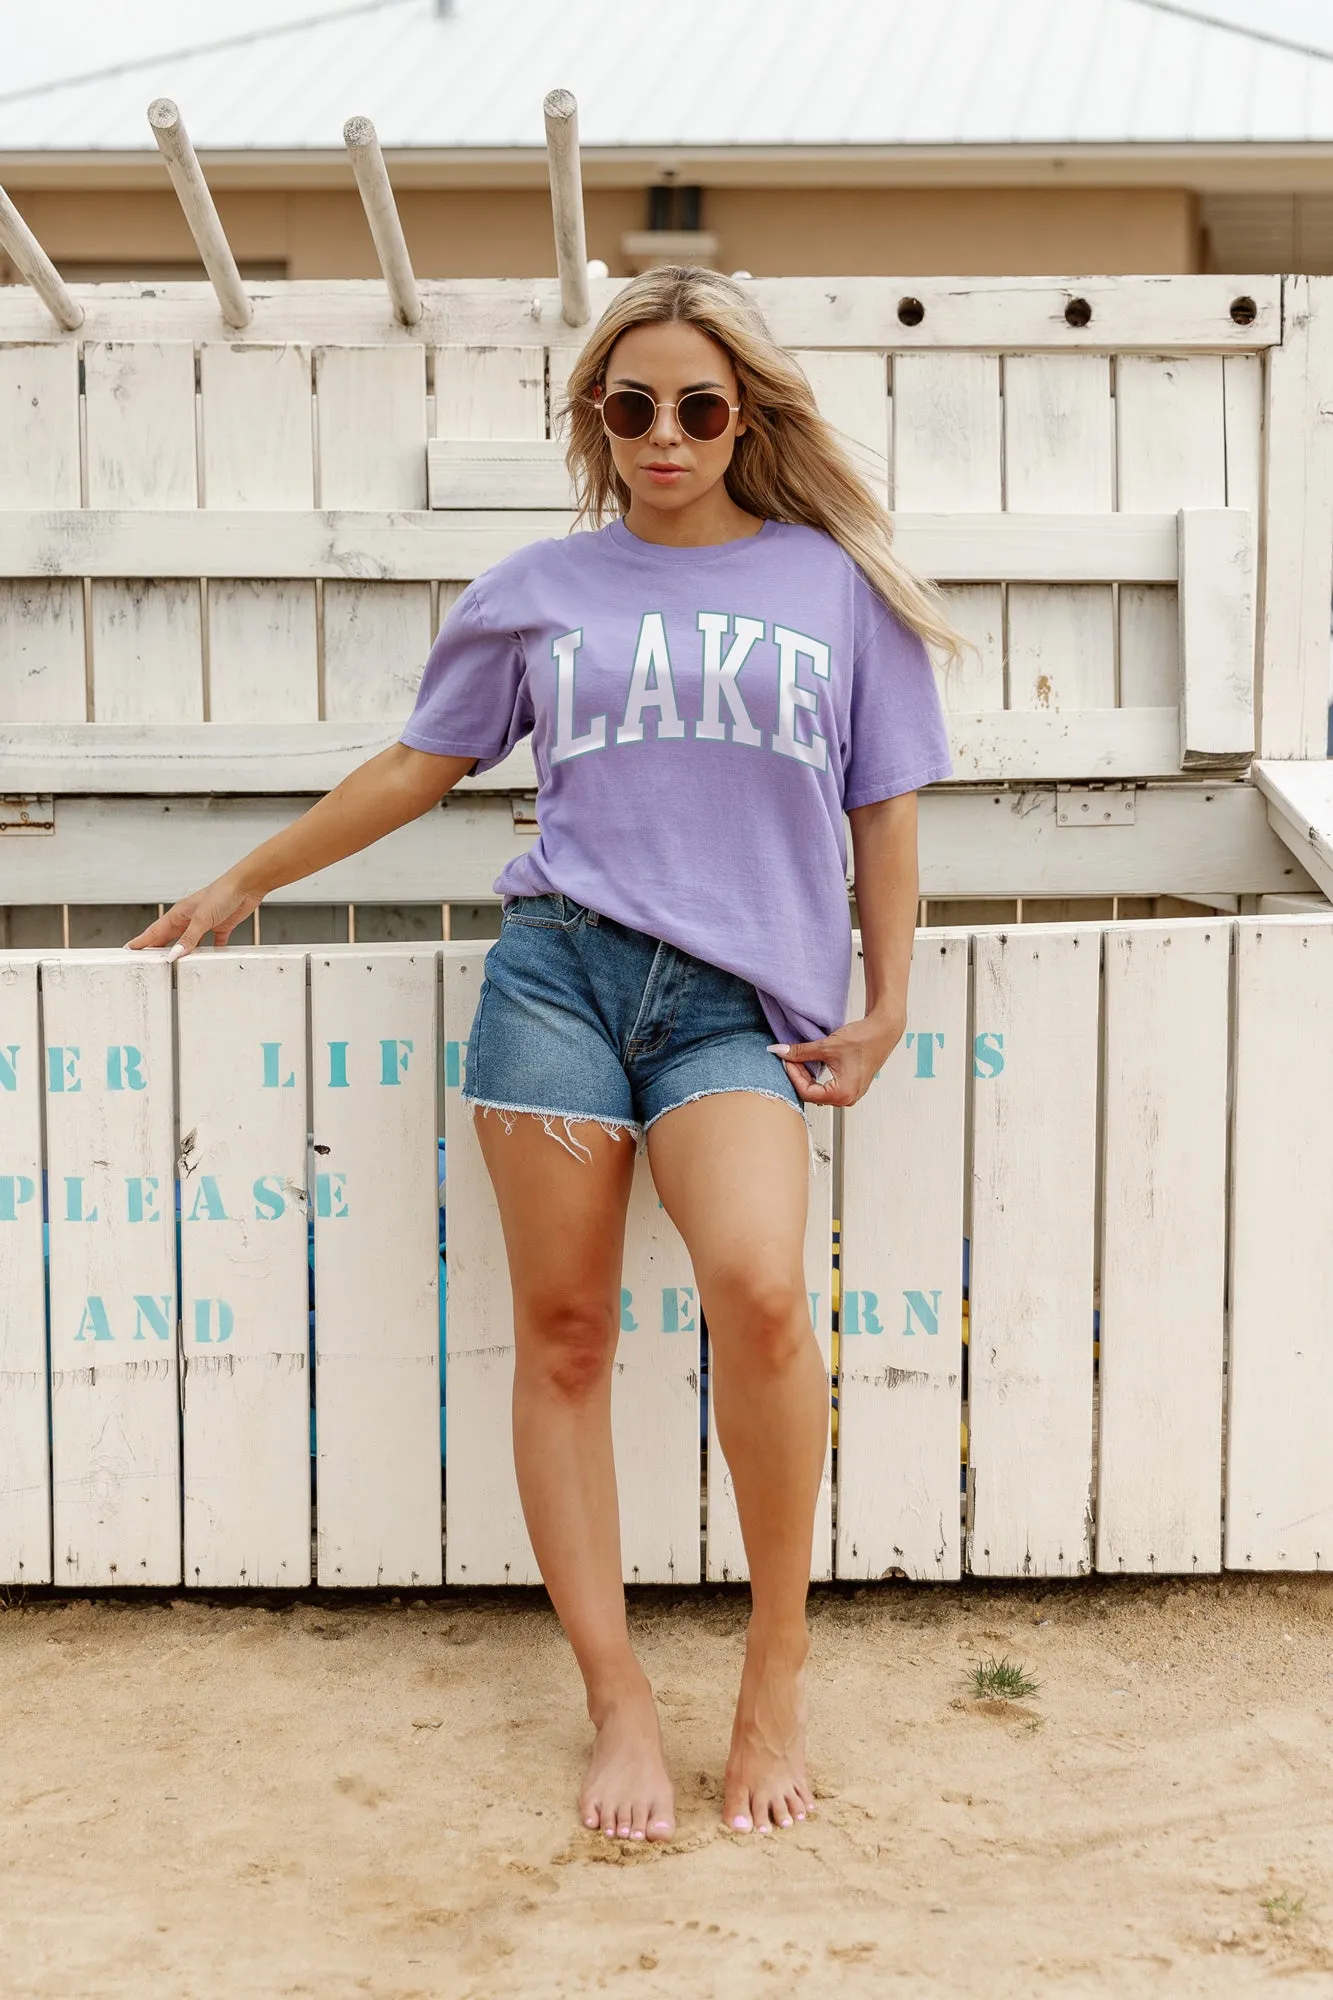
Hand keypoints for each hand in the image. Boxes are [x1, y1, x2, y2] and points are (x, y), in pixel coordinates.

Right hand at [123, 871, 263, 957]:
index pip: (155, 931)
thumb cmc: (222, 894)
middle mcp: (189, 919)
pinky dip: (209, 951)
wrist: (246, 886)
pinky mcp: (220, 926)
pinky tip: (207, 959)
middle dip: (156, 949)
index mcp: (179, 914)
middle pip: (169, 938)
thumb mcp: (202, 919)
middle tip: (145, 961)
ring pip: (188, 941)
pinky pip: (212, 943)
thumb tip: (173, 955)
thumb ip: (188, 938)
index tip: (128, 950)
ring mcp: (204, 923)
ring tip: (171, 964)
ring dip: (180, 952)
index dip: (142, 941)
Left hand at [768, 1007, 906, 1107]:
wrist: (883, 1030)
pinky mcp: (852, 1086)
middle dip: (799, 1076)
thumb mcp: (826, 1046)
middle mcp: (848, 1099)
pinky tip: (812, 1063)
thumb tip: (778, 1052)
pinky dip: (818, 1077)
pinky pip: (828, 1087)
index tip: (786, 1060)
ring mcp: (851, 1094)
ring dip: (808, 1076)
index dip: (793, 1075)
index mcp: (842, 1094)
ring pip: (819, 1091)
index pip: (806, 1092)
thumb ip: (800, 1052)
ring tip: (800, 1059)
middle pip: (812, 1093)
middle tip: (791, 1058)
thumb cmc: (862, 1039)